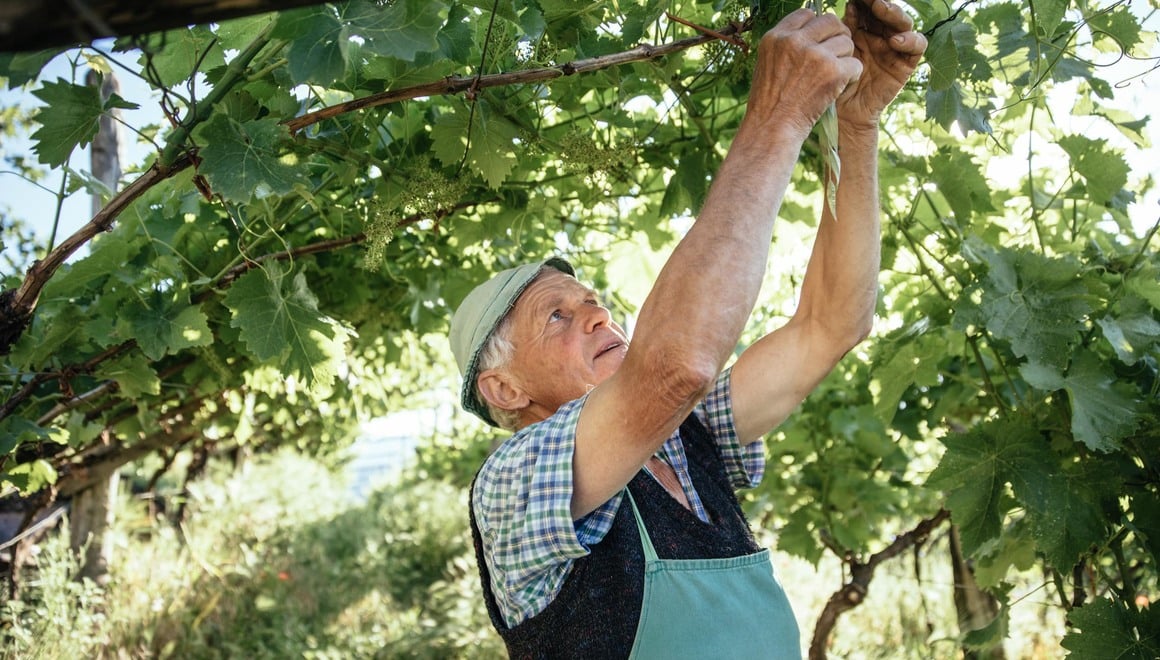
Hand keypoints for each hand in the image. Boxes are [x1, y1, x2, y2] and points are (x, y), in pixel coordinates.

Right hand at [744, 8, 862, 138]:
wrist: (773, 129)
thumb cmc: (770, 102)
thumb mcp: (768, 64)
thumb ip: (787, 44)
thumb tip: (810, 29)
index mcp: (776, 37)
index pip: (806, 13)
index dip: (816, 26)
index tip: (818, 41)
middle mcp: (794, 41)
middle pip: (830, 21)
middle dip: (837, 36)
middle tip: (836, 54)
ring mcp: (815, 55)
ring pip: (847, 42)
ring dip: (845, 58)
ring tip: (833, 76)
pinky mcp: (833, 72)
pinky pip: (855, 64)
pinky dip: (852, 76)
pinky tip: (839, 87)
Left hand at [837, 0, 927, 128]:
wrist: (844, 112)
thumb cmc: (836, 81)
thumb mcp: (838, 52)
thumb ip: (845, 30)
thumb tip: (850, 4)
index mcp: (862, 29)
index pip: (868, 7)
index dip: (864, 0)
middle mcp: (880, 35)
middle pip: (887, 11)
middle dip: (878, 1)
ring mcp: (895, 48)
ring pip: (903, 23)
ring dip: (893, 13)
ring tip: (880, 7)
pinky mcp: (906, 63)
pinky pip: (917, 47)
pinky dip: (910, 40)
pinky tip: (895, 40)